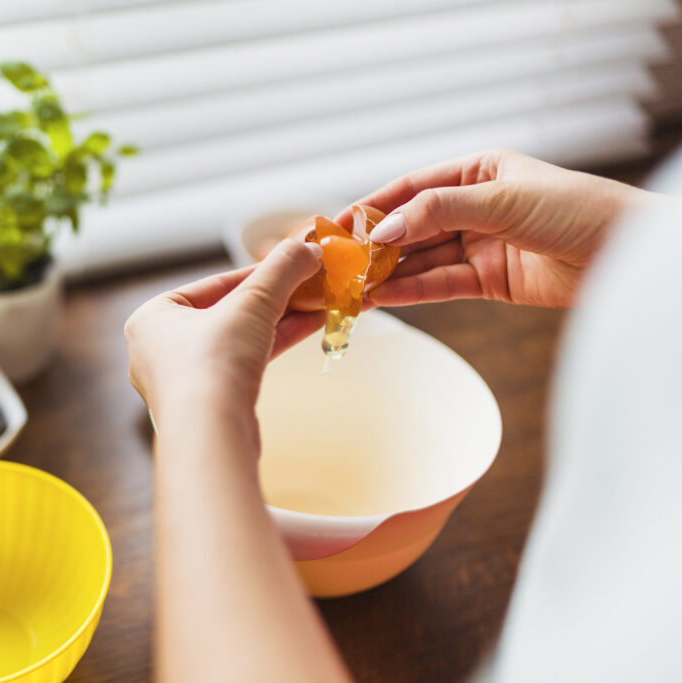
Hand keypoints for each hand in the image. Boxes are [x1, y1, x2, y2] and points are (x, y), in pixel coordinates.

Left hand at [125, 239, 323, 422]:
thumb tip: (309, 247)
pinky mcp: (206, 406)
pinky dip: (272, 346)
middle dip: (273, 299)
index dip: (258, 272)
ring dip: (279, 321)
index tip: (292, 262)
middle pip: (226, 312)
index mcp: (151, 317)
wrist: (211, 437)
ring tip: (316, 304)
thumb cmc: (213, 364)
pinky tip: (307, 329)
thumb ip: (281, 269)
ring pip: (237, 340)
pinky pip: (242, 365)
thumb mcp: (253, 302)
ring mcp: (182, 381)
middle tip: (307, 284)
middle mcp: (158, 349)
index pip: (213, 285)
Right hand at [341, 148, 653, 307]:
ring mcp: (480, 245)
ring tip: (354, 286)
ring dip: (388, 272)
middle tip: (340, 262)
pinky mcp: (489, 281)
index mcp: (478, 172)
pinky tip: (384, 296)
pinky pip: (440, 284)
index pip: (413, 187)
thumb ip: (440, 210)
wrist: (627, 253)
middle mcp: (475, 207)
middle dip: (376, 244)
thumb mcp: (503, 198)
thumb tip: (385, 227)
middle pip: (413, 226)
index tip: (338, 224)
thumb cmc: (578, 208)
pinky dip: (412, 291)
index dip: (373, 205)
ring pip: (422, 259)